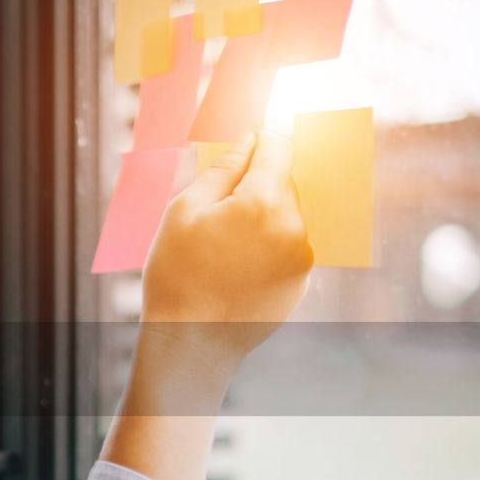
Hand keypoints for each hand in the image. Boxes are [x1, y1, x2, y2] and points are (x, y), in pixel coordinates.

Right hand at [139, 130, 313, 362]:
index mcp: (263, 202)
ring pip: (285, 215)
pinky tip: (235, 268)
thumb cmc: (178, 275)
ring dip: (261, 217)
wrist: (192, 342)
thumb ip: (222, 168)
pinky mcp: (301, 282)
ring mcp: (301, 257)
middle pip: (283, 182)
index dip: (263, 137)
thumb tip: (248, 138)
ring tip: (223, 248)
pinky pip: (287, 246)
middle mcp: (293, 226)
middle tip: (216, 212)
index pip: (278, 147)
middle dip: (255, 184)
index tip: (249, 138)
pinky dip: (267, 246)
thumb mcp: (185, 211)